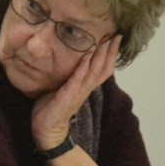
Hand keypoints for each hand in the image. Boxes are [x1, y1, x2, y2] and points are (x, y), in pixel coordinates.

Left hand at [32, 35, 121, 149]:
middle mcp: (85, 88)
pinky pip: (78, 79)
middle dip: (110, 51)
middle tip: (117, 34)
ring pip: (94, 71)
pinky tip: (87, 55)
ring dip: (101, 55)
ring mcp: (78, 92)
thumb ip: (69, 78)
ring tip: (106, 40)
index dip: (110, 54)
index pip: (103, 68)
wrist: (47, 130)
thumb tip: (67, 63)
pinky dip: (83, 67)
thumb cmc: (52, 109)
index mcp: (85, 87)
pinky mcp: (68, 95)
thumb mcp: (63, 89)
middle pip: (103, 68)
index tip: (116, 38)